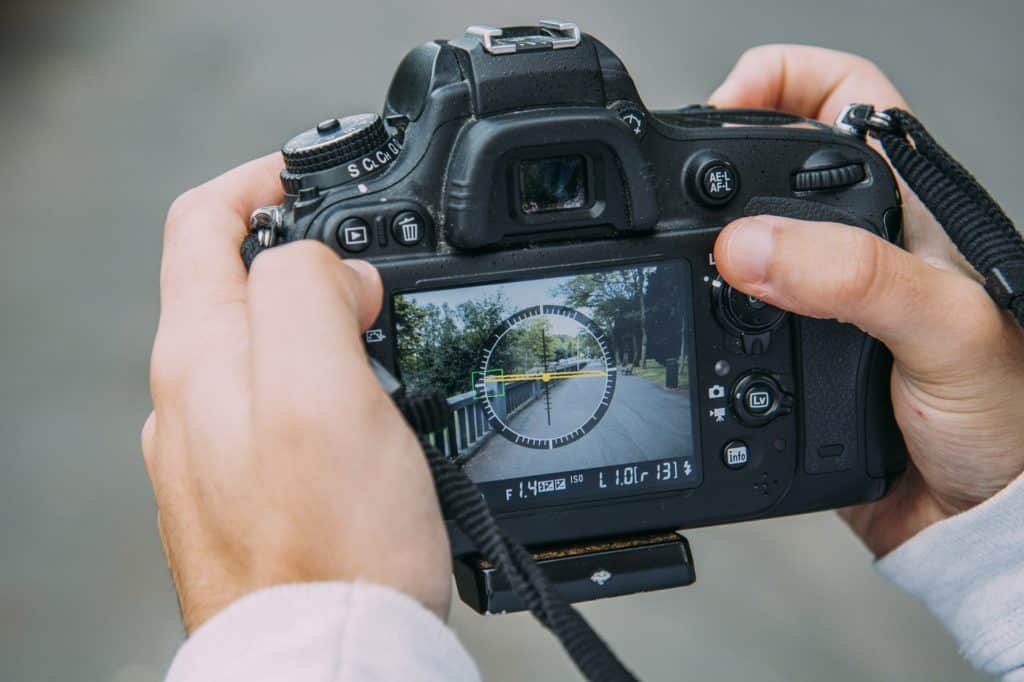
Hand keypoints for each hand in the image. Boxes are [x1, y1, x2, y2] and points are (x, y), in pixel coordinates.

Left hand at [142, 154, 450, 631]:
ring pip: (263, 345)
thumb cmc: (331, 545)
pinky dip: (326, 380)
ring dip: (321, 319)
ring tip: (383, 337)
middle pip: (233, 282)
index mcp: (202, 356)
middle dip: (303, 252)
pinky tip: (369, 410)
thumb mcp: (324, 389)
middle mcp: (193, 398)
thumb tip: (330, 267)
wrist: (332, 657)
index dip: (259, 181)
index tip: (314, 175)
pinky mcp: (252, 489)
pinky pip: (283, 404)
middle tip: (375, 271)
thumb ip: (309, 293)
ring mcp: (217, 447)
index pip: (201, 223)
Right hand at [710, 45, 1023, 555]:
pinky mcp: (784, 353)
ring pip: (735, 240)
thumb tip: (748, 247)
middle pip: (767, 164)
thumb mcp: (943, 328)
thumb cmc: (1007, 416)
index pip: (841, 94)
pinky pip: (720, 317)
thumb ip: (854, 278)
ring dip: (696, 247)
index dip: (779, 80)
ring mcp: (816, 299)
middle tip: (681, 194)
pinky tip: (690, 325)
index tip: (724, 106)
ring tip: (675, 260)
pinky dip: (692, 314)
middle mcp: (856, 243)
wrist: (975, 517)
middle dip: (716, 165)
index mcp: (905, 206)